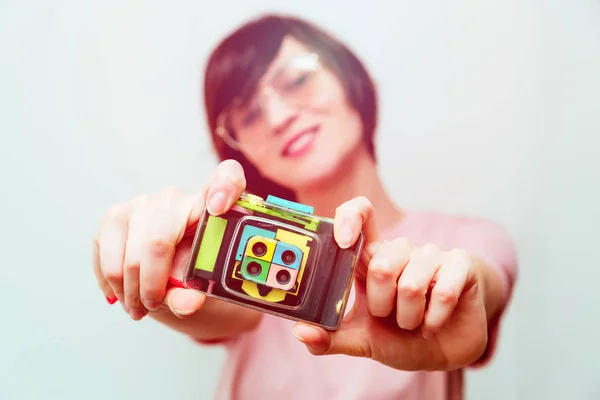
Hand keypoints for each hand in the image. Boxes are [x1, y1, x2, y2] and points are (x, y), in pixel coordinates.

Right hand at [92, 160, 246, 320]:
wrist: (164, 271)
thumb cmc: (192, 274)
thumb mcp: (201, 288)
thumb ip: (196, 295)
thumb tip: (188, 304)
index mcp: (212, 206)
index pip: (228, 177)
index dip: (225, 188)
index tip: (220, 207)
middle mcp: (175, 197)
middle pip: (159, 242)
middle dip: (151, 286)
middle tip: (154, 306)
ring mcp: (142, 203)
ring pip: (129, 256)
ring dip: (130, 291)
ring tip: (139, 306)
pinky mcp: (114, 215)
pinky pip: (106, 256)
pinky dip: (113, 284)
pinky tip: (124, 294)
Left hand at [292, 197, 487, 370]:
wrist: (446, 350)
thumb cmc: (399, 337)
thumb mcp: (361, 340)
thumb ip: (331, 337)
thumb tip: (301, 332)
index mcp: (371, 258)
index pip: (361, 213)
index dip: (350, 218)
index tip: (342, 241)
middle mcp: (400, 251)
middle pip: (381, 264)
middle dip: (381, 305)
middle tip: (388, 316)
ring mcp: (431, 255)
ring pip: (411, 284)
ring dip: (408, 317)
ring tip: (412, 323)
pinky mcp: (460, 266)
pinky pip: (442, 292)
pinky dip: (434, 320)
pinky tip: (432, 325)